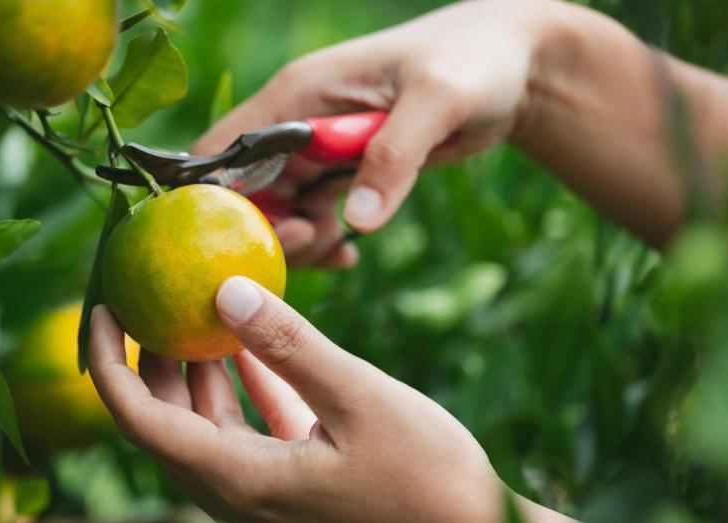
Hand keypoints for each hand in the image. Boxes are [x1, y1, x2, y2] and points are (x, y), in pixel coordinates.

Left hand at [89, 277, 579, 522]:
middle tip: (146, 296)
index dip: (109, 363)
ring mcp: (268, 505)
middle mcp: (241, 502)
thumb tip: (224, 288)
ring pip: (208, 432)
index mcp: (241, 484)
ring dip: (197, 376)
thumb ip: (288, 344)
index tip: (100, 306)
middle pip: (167, 426)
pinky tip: (252, 347)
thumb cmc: (429, 478)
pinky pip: (250, 439)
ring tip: (194, 310)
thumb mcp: (359, 397)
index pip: (141, 422)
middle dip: (148, 362)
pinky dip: (244, 394)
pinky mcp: (297, 498)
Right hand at [193, 0, 552, 267]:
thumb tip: (355, 222)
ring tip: (336, 250)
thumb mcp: (438, 100)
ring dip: (294, 243)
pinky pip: (310, 220)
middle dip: (263, 231)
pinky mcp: (341, 175)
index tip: (241, 243)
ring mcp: (316, 153)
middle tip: (311, 242)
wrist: (511, 68)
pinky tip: (349, 255)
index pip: (224, 149)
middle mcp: (294, 124)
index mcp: (297, 94)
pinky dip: (321, 244)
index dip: (216, 200)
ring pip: (274, 214)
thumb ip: (395, 155)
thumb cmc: (472, 62)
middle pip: (243, 193)